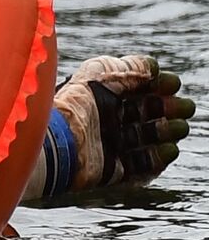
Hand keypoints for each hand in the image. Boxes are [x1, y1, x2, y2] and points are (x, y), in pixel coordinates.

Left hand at [54, 55, 194, 188]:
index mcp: (98, 95)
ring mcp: (105, 146)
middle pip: (143, 114)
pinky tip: (170, 149)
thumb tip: (153, 68)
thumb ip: (128, 68)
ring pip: (144, 139)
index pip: (133, 89)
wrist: (55, 144)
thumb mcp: (100, 75)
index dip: (156, 85)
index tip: (173, 85)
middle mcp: (102, 121)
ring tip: (179, 128)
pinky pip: (138, 167)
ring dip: (166, 132)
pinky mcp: (107, 170)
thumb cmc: (75, 105)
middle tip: (184, 108)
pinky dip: (157, 159)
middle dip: (168, 109)